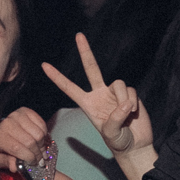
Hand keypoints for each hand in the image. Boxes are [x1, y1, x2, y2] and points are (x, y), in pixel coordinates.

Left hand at [0, 107, 49, 173]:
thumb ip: (6, 163)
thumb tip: (15, 167)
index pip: (17, 148)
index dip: (29, 157)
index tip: (33, 163)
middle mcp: (7, 124)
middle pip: (30, 141)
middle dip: (38, 154)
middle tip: (40, 160)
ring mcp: (17, 116)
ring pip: (38, 134)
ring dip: (42, 145)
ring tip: (41, 151)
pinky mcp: (26, 111)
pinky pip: (42, 124)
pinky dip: (44, 135)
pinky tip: (40, 141)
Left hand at [42, 34, 151, 153]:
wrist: (135, 144)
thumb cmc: (118, 141)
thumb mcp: (110, 133)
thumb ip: (115, 118)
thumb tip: (125, 103)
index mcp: (87, 103)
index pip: (69, 87)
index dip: (57, 77)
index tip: (44, 65)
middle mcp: (99, 94)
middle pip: (91, 68)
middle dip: (85, 51)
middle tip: (78, 35)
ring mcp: (114, 93)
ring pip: (118, 84)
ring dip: (124, 99)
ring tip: (127, 115)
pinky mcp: (129, 94)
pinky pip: (130, 91)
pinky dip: (133, 102)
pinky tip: (134, 113)